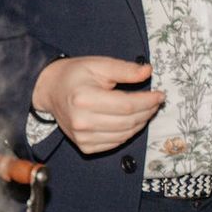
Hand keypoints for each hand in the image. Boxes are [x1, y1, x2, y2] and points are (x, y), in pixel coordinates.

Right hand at [30, 56, 164, 154]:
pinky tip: (131, 121)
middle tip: (155, 102)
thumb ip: (124, 69)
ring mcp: (82, 137)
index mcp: (84, 98)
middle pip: (128, 122)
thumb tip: (148, 72)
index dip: (148, 101)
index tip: (160, 95)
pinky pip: (115, 143)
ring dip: (140, 123)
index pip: (127, 105)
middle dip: (147, 112)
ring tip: (146, 110)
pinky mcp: (85, 146)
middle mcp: (82, 121)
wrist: (51, 90)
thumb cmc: (75, 75)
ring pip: (124, 135)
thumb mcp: (98, 65)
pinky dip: (127, 133)